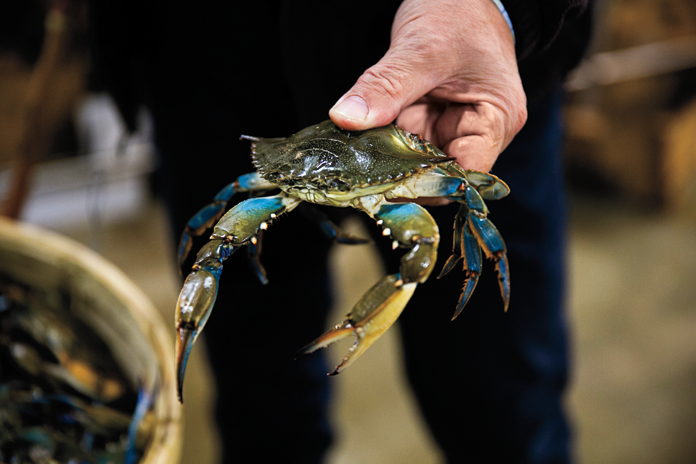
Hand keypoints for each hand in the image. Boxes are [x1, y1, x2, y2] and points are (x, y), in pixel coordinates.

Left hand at [329, 0, 526, 173]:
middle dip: (403, 176)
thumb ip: (385, 86)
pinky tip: (359, 148)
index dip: (432, 184)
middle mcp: (477, 132)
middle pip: (440, 173)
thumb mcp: (422, 49)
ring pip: (417, 162)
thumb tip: (346, 118)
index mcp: (496, 120)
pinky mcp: (428, 121)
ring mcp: (450, 127)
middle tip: (362, 177)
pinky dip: (382, 147)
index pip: (468, 173)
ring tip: (356, 165)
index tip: (390, 183)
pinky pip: (403, 144)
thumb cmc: (459, 12)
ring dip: (388, 163)